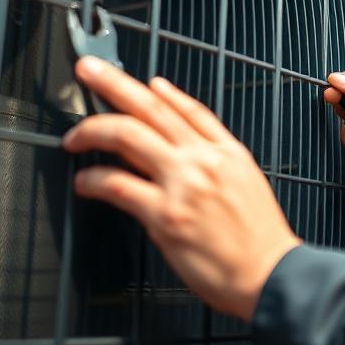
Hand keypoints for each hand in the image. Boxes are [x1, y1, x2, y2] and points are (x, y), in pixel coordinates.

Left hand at [63, 56, 301, 321]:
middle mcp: (204, 160)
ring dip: (92, 129)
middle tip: (89, 70)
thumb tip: (189, 139)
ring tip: (74, 136)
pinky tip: (86, 182)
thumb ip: (218, 158)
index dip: (157, 90)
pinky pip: (118, 185)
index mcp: (228, 151)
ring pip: (127, 135)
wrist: (271, 274)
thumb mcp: (248, 183)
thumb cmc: (259, 239)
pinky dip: (95, 180)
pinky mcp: (164, 215)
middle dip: (113, 83)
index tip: (136, 80)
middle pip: (150, 108)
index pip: (186, 107)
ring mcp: (183, 184)